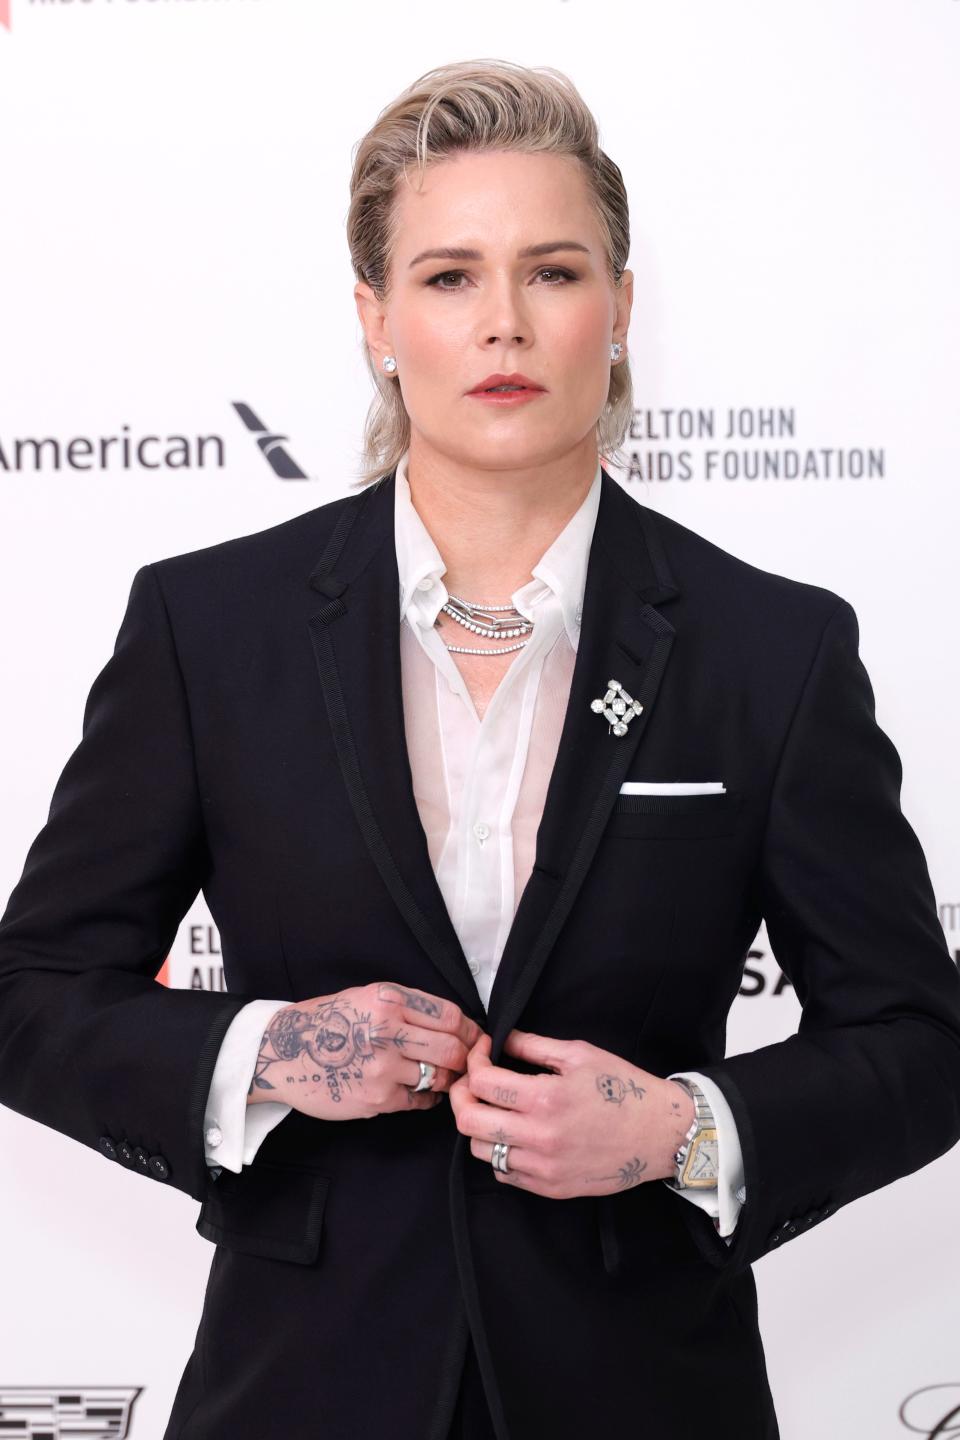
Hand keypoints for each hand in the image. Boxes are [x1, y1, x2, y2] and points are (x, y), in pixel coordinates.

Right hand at [246, 983, 485, 1121]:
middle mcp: (386, 1031)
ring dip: (449, 1079)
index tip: (477, 1037)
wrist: (282, 1052)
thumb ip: (408, 1006)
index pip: (450, 1016)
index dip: (471, 1030)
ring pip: (438, 1076)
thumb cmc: (328, 1022)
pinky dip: (429, 1097)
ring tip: (446, 1076)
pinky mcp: (376, 1098)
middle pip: (451, 1048)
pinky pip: (419, 1100)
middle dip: (467, 1057)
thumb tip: (455, 1024)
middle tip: (469, 1062)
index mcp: (388, 1000)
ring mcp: (382, 1068)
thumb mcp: (367, 997)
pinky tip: (424, 1091)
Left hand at [449, 1029, 695, 1197]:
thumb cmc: (622, 1088)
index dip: (474, 1061)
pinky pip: (503, 1173)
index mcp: (545, 1098)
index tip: (482, 1051)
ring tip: (493, 1107)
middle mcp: (538, 1137)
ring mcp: (542, 1167)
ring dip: (478, 1125)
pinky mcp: (549, 1187)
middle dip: (461, 1094)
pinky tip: (513, 1134)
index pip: (482, 1081)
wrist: (659, 1134)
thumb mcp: (579, 1054)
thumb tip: (501, 1038)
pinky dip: (498, 1152)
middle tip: (472, 1080)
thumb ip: (534, 1046)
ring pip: (480, 1150)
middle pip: (468, 1120)